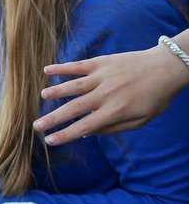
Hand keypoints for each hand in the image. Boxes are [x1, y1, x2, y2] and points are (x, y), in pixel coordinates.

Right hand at [33, 44, 188, 144]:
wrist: (167, 67)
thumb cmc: (156, 96)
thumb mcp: (141, 120)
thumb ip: (114, 128)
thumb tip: (89, 132)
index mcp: (114, 111)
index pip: (84, 126)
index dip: (65, 135)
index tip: (49, 141)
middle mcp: (105, 94)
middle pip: (74, 108)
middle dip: (53, 118)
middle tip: (36, 126)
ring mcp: (102, 77)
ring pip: (73, 86)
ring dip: (56, 92)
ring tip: (42, 97)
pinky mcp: (102, 62)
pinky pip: (78, 66)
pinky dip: (62, 68)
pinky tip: (47, 70)